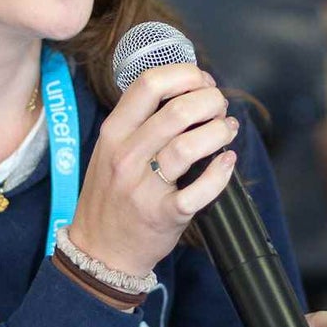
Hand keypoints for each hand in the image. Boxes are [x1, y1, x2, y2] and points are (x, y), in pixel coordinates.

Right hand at [67, 63, 237, 274]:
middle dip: (210, 101)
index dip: (184, 74)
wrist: (99, 251)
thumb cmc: (111, 195)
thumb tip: (188, 90)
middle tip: (219, 107)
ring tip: (226, 130)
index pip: (148, 84)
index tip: (201, 80)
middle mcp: (125, 155)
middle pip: (177, 111)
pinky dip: (221, 172)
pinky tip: (227, 162)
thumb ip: (141, 122)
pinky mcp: (164, 215)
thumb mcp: (111, 150)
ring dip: (219, 132)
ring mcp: (143, 187)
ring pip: (190, 146)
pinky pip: (199, 190)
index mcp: (113, 133)